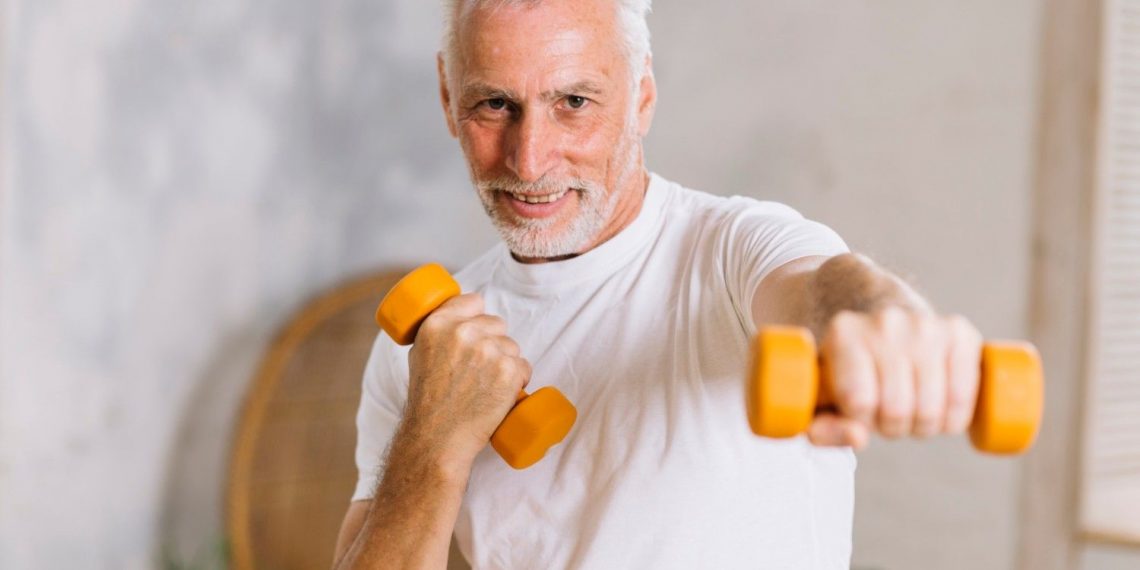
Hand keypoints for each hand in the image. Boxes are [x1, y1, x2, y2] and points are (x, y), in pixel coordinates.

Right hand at [400, 293, 531, 467]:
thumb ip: (438, 333)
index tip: (479, 331)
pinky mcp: (509, 370)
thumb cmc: (428, 402)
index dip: (478, 315)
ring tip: (487, 386)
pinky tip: (502, 394)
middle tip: (481, 369)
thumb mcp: (419, 355)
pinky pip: (525, 366)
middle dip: (494, 342)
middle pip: (497, 323)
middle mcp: (463, 332)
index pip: (474, 301)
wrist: (437, 438)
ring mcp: (488, 350)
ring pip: (512, 346)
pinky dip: (518, 381)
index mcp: (438, 324)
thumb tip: (459, 319)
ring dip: (507, 362)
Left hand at [808, 307, 983, 448]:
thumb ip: (824, 427)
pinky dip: (954, 418)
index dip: (861, 420)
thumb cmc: (852, 373)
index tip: (860, 410)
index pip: (858, 401)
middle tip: (888, 415)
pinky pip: (963, 396)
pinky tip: (940, 410)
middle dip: (892, 427)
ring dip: (923, 425)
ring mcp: (925, 324)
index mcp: (843, 333)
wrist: (887, 330)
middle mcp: (885, 322)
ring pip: (931, 408)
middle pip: (896, 408)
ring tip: (912, 411)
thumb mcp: (824, 399)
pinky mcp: (959, 331)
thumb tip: (858, 438)